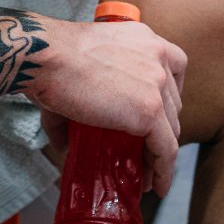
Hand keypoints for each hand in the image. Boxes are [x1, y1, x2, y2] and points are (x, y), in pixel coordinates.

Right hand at [30, 16, 186, 196]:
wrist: (49, 57)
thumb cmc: (56, 58)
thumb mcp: (84, 64)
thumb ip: (87, 96)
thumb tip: (68, 143)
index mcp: (144, 38)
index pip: (174, 68)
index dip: (168, 96)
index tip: (159, 116)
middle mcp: (158, 55)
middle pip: (173, 103)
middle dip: (162, 128)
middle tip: (144, 150)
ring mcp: (157, 83)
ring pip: (171, 129)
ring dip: (159, 153)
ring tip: (144, 173)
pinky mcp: (150, 110)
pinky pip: (166, 149)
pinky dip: (162, 171)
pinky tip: (154, 185)